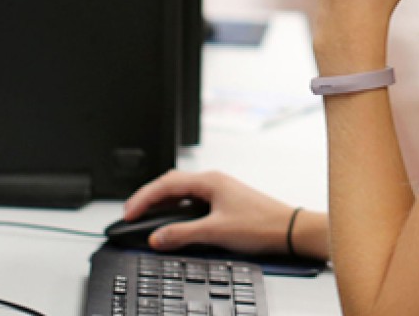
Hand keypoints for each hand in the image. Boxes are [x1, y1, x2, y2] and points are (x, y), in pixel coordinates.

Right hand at [123, 170, 296, 254]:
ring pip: (182, 193)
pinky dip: (177, 210)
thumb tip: (156, 237)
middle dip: (148, 198)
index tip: (129, 213)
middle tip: (132, 214)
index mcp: (210, 181)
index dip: (143, 198)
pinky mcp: (225, 202)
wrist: (289, 230)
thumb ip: (182, 234)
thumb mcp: (216, 232)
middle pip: (171, 184)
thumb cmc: (261, 225)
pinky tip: (172, 221)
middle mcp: (213, 182)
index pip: (166, 184)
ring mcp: (219, 191)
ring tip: (146, 217)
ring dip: (162, 204)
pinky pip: (192, 201)